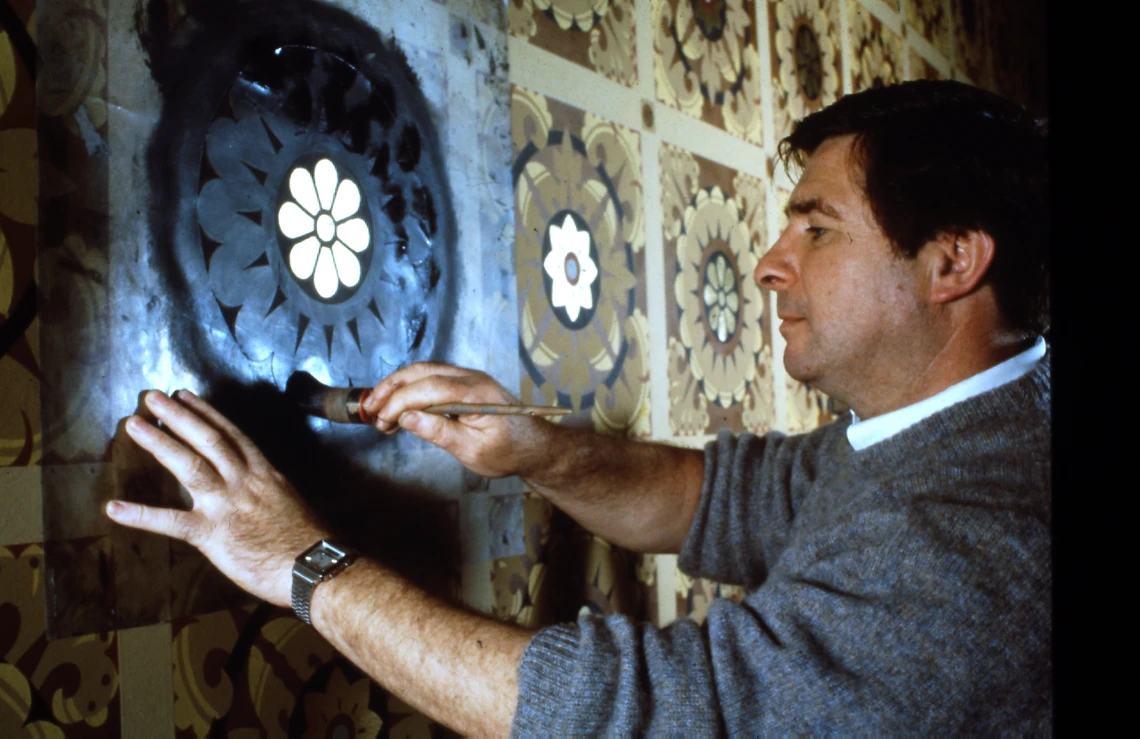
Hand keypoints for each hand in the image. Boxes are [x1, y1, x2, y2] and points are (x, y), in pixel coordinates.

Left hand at [105, 390, 329, 607]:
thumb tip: (256, 490)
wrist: (315, 567)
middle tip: (151, 396)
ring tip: (133, 424)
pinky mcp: (213, 534)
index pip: (231, 434)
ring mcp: (227, 505)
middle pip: (207, 439)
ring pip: (189, 465)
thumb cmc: (309, 541)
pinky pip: (172, 522)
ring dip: (159, 442)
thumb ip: (267, 491)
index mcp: (264, 473)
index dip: (205, 412)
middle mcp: (244, 481)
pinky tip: (114, 509)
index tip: (186, 395)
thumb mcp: (290, 502)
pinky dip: (142, 515)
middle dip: (177, 416)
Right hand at [363, 363, 557, 478]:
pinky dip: (411, 391)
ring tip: (379, 412)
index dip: (400, 401)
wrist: (534, 447)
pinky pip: (432, 379)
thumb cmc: (507, 452)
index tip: (382, 419)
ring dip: (398, 388)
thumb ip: (440, 432)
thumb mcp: (472, 450)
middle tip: (371, 412)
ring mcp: (468, 378)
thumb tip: (406, 418)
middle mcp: (471, 378)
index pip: (428, 388)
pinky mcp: (464, 385)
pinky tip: (399, 410)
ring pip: (424, 372)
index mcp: (476, 392)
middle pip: (421, 372)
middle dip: (392, 389)